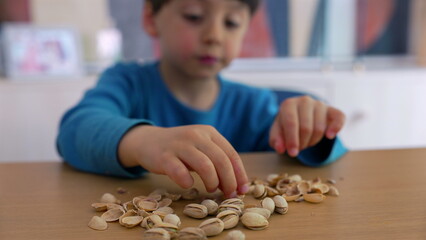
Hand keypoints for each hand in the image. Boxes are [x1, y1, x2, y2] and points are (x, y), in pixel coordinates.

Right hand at [118, 125, 248, 197]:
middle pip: (221, 160)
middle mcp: (196, 135)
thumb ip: (216, 161)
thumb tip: (237, 185)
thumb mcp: (201, 148)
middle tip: (229, 195)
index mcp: (209, 132)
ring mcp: (179, 145)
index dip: (240, 174)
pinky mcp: (164, 156)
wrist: (147, 141)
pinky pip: (180, 171)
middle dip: (229, 181)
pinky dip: (187, 182)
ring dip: (212, 182)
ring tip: (211, 189)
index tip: (243, 190)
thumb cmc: (180, 150)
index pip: (231, 154)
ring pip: (205, 165)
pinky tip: (188, 185)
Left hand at [269, 96, 344, 156]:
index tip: (292, 153)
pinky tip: (330, 136)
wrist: (299, 113)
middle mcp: (304, 101)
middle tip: (299, 148)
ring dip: (313, 141)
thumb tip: (280, 148)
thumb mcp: (277, 131)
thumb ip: (276, 140)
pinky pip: (339, 118)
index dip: (292, 140)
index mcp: (288, 104)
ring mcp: (320, 104)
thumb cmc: (287, 124)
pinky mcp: (332, 110)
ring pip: (320, 128)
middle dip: (302, 143)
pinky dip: (336, 128)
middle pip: (306, 128)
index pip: (291, 123)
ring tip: (307, 141)